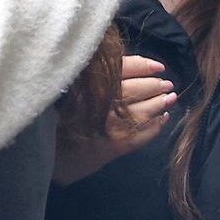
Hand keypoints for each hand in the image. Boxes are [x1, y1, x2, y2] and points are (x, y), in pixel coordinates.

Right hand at [52, 55, 176, 184]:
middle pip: (137, 89)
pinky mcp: (116, 145)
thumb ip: (94, 76)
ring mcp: (111, 125)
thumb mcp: (70, 89)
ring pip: (144, 109)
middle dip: (154, 85)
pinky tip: (162, 118)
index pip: (123, 68)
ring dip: (160, 102)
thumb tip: (128, 65)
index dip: (144, 66)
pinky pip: (143, 133)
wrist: (48, 155)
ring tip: (170, 97)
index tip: (158, 67)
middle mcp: (101, 102)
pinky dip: (156, 125)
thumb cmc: (56, 118)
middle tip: (166, 84)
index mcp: (88, 85)